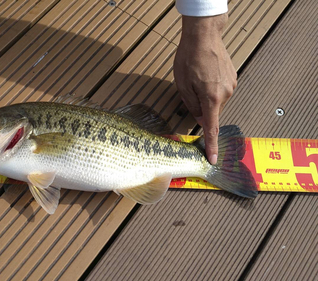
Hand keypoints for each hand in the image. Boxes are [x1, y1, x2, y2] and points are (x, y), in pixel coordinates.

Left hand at [174, 14, 236, 164]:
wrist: (204, 35)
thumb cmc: (190, 58)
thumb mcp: (182, 85)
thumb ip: (191, 105)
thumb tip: (201, 119)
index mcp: (211, 99)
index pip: (211, 128)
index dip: (211, 145)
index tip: (212, 158)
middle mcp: (225, 94)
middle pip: (211, 111)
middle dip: (200, 107)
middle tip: (190, 89)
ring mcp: (232, 85)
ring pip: (216, 101)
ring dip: (206, 96)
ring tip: (197, 77)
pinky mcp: (233, 78)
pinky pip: (221, 91)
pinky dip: (212, 88)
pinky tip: (206, 74)